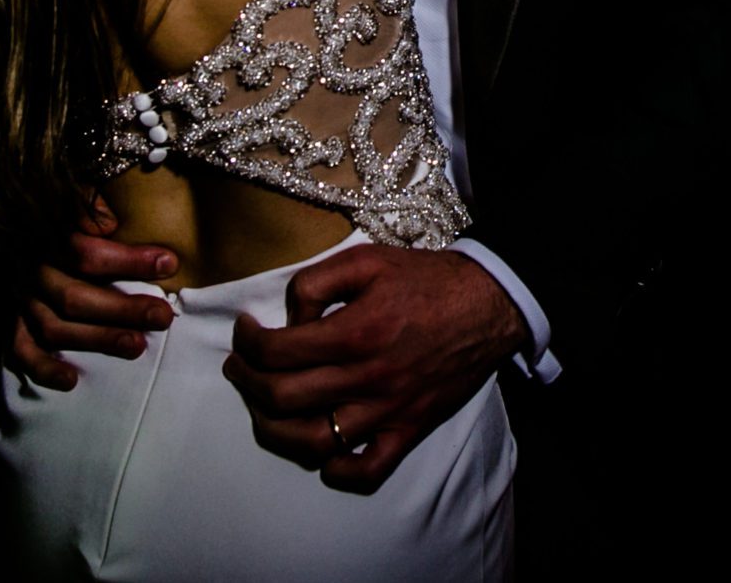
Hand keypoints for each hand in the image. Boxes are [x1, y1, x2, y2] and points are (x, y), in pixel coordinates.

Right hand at [4, 195, 177, 391]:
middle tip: (163, 317)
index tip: (170, 263)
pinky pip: (21, 352)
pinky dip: (44, 368)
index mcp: (48, 237)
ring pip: (54, 328)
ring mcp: (21, 302)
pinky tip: (71, 380)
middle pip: (74, 296)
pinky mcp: (12, 325)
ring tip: (137, 347)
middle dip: (122, 309)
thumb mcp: (77, 197)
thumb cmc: (64, 217)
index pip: (85, 251)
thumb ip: (91, 206)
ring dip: (97, 339)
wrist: (13, 230)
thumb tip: (111, 222)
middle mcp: (32, 272)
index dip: (128, 260)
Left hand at [223, 246, 528, 493]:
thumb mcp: (367, 259)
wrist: (489, 304)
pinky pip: (368, 471)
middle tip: (241, 367)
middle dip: (248, 382)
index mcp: (354, 331)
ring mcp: (387, 410)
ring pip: (313, 442)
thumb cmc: (426, 280)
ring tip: (264, 409)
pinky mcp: (408, 430)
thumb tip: (289, 318)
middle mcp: (367, 377)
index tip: (245, 330)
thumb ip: (317, 282)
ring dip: (274, 430)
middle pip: (282, 398)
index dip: (247, 341)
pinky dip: (337, 472)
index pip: (276, 351)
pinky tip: (321, 453)